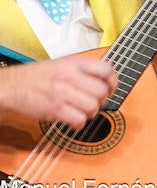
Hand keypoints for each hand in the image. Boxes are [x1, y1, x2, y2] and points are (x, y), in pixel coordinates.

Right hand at [0, 55, 117, 129]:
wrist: (12, 86)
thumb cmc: (37, 76)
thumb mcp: (63, 63)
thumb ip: (84, 68)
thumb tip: (106, 77)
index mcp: (75, 63)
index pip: (107, 70)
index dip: (113, 81)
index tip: (110, 88)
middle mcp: (70, 76)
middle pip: (102, 91)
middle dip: (102, 100)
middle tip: (94, 102)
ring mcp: (63, 93)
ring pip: (93, 106)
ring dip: (91, 112)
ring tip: (83, 111)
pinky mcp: (55, 109)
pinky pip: (79, 120)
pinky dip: (80, 124)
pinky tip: (74, 120)